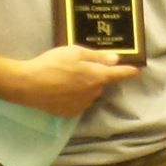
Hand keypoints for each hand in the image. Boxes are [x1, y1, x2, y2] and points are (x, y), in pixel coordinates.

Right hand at [11, 45, 139, 116]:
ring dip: (84, 86)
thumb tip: (115, 60)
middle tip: (78, 66)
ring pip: (89, 93)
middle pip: (101, 83)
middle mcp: (93, 93)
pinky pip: (78, 102)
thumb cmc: (52, 64)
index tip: (138, 70)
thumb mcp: (75, 52)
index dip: (130, 71)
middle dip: (95, 75)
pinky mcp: (69, 113)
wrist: (27, 85)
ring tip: (65, 77)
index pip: (120, 74)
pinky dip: (74, 96)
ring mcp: (81, 105)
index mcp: (97, 77)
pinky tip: (60, 89)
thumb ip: (97, 57)